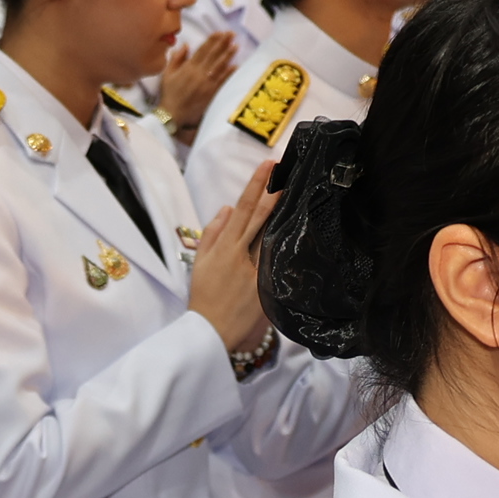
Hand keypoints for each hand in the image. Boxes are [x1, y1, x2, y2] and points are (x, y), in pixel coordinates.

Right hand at [155, 31, 236, 134]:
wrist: (172, 114)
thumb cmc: (169, 94)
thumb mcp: (167, 73)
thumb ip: (176, 58)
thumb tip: (185, 45)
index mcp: (188, 68)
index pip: (202, 50)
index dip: (212, 40)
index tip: (219, 32)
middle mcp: (199, 74)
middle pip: (213, 55)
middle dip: (223, 43)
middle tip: (232, 34)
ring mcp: (206, 84)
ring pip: (220, 66)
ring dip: (228, 55)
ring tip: (236, 46)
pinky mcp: (211, 94)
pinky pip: (222, 81)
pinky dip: (229, 74)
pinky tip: (236, 66)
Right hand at [187, 155, 275, 356]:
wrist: (210, 331)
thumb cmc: (204, 297)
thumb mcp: (200, 262)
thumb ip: (213, 233)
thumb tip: (228, 208)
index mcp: (224, 248)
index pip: (242, 210)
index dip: (255, 186)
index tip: (267, 166)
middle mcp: (241, 256)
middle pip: (260, 218)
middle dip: (272, 192)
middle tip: (285, 170)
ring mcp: (256, 271)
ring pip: (272, 236)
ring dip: (283, 213)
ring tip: (294, 191)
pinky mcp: (266, 287)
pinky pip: (278, 261)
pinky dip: (286, 244)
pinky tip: (298, 230)